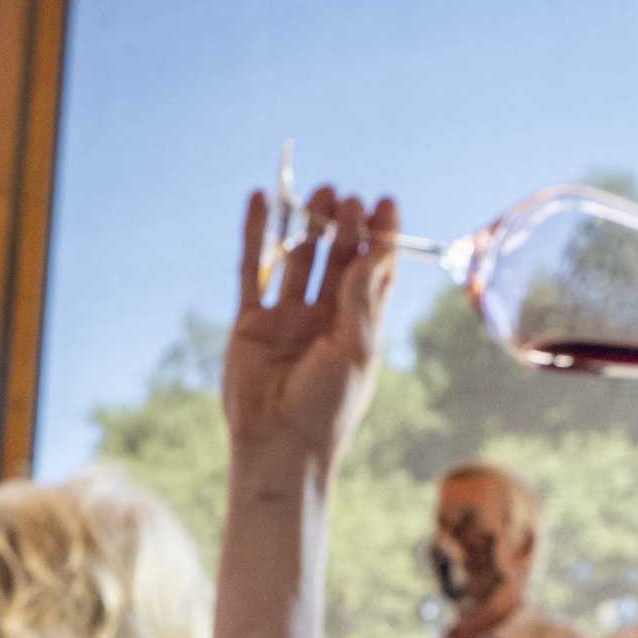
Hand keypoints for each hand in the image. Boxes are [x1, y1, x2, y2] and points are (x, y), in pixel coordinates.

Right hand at [227, 185, 397, 484]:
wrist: (278, 446)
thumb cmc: (327, 409)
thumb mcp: (355, 352)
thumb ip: (361, 300)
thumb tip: (373, 251)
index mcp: (359, 327)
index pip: (374, 271)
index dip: (381, 236)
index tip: (385, 202)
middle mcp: (325, 318)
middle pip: (338, 258)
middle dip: (344, 225)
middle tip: (347, 197)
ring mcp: (287, 318)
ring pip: (299, 258)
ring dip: (308, 224)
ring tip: (319, 191)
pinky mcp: (251, 322)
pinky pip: (254, 268)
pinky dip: (258, 234)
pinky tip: (263, 199)